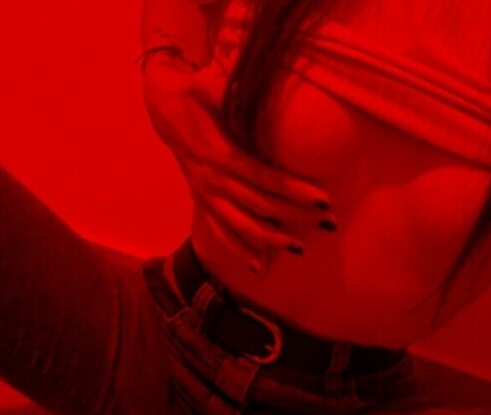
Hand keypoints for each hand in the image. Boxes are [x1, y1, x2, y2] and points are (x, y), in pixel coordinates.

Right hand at [141, 55, 335, 274]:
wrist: (163, 106)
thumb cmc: (194, 92)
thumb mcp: (209, 83)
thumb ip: (229, 83)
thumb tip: (251, 73)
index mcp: (218, 153)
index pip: (261, 176)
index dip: (291, 188)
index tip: (321, 198)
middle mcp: (212, 179)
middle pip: (258, 204)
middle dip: (294, 215)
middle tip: (328, 223)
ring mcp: (205, 193)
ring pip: (240, 223)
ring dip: (270, 238)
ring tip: (300, 247)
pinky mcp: (202, 199)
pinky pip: (219, 230)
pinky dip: (238, 248)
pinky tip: (260, 266)